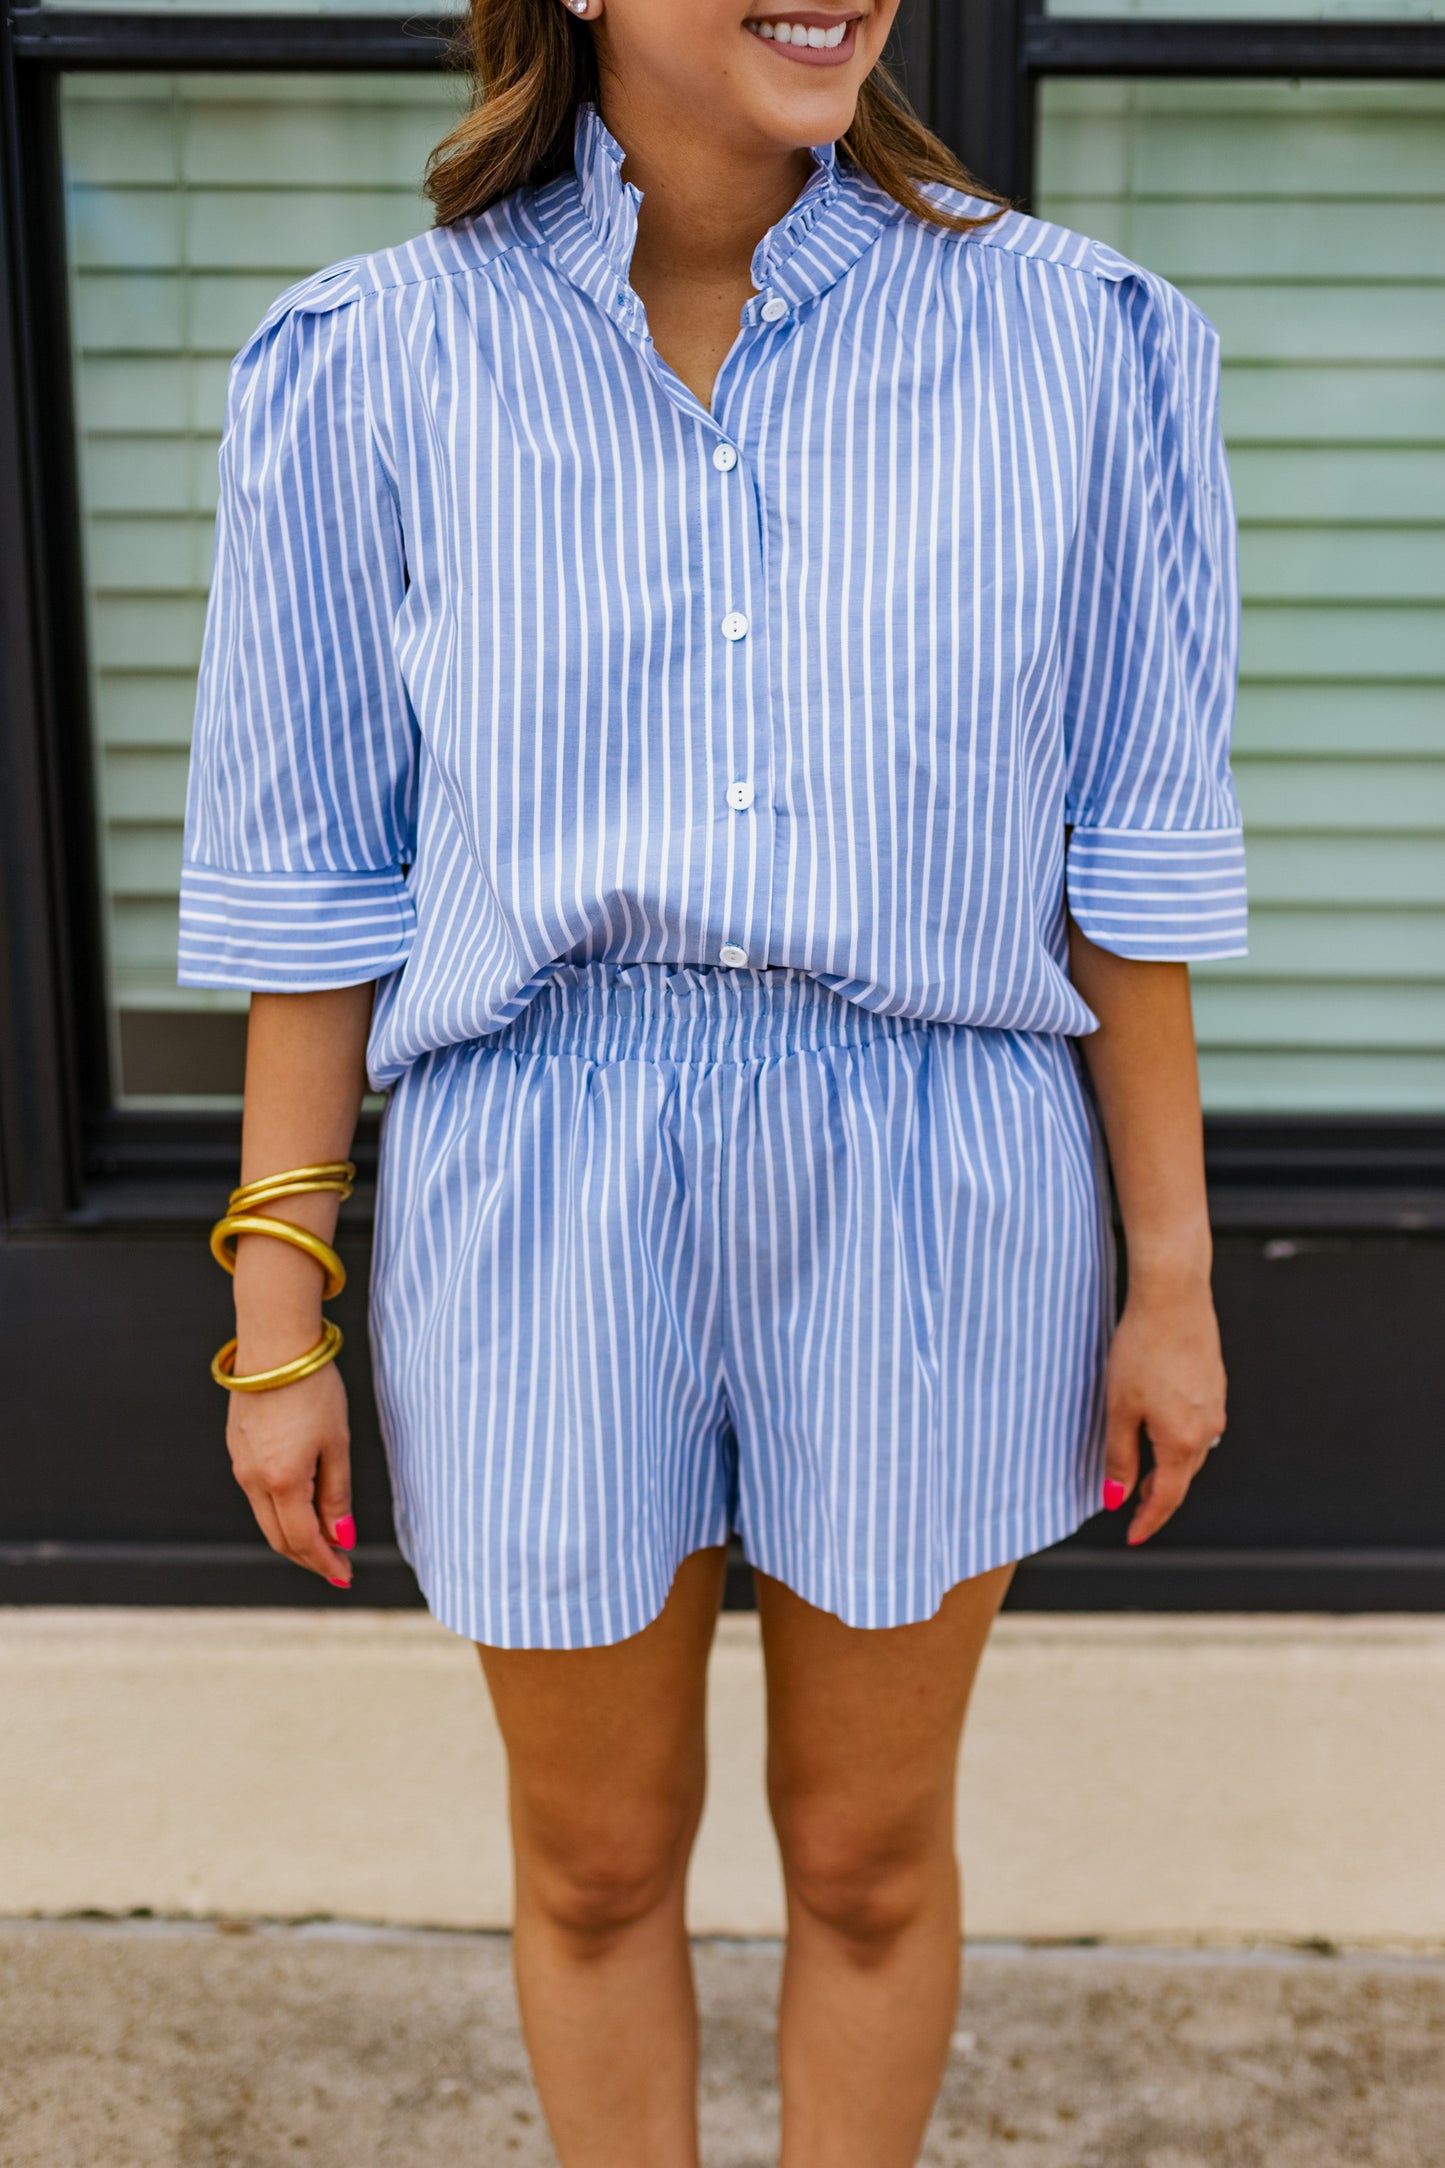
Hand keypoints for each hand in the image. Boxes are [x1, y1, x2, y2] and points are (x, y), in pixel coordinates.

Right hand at [226, 1356, 355, 1584]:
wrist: (274, 1345)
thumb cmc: (314, 1389)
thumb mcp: (337, 1442)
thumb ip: (337, 1494)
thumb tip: (342, 1537)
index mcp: (283, 1480)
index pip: (304, 1540)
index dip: (326, 1563)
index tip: (346, 1576)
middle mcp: (253, 1480)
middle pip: (280, 1538)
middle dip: (309, 1558)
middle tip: (338, 1567)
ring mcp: (240, 1465)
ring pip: (266, 1519)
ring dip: (294, 1537)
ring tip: (325, 1542)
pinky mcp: (237, 1450)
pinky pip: (258, 1495)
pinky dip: (281, 1512)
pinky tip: (302, 1508)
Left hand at [1101, 1277, 1225, 1546]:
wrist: (1174, 1297)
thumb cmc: (1141, 1348)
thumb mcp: (1119, 1407)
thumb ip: (1119, 1456)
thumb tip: (1117, 1498)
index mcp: (1183, 1440)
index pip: (1167, 1497)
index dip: (1148, 1520)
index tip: (1132, 1536)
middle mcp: (1208, 1428)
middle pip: (1182, 1475)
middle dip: (1157, 1495)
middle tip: (1131, 1508)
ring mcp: (1215, 1405)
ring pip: (1190, 1450)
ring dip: (1167, 1466)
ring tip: (1142, 1474)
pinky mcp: (1214, 1384)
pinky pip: (1197, 1425)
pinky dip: (1176, 1439)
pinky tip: (1159, 1430)